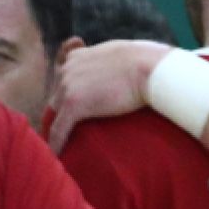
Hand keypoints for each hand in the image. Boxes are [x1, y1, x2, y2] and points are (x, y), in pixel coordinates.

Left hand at [47, 40, 173, 153]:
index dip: (66, 92)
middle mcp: (66, 70)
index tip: (69, 106)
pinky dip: (56, 143)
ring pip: (55, 113)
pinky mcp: (73, 106)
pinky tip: (57, 156)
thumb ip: (105, 60)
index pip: (62, 76)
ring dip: (58, 126)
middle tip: (72, 127)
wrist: (152, 68)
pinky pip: (58, 129)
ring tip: (61, 142)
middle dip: (63, 110)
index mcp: (76, 57)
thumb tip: (116, 68)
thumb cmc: (146, 60)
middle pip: (57, 96)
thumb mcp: (118, 52)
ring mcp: (67, 88)